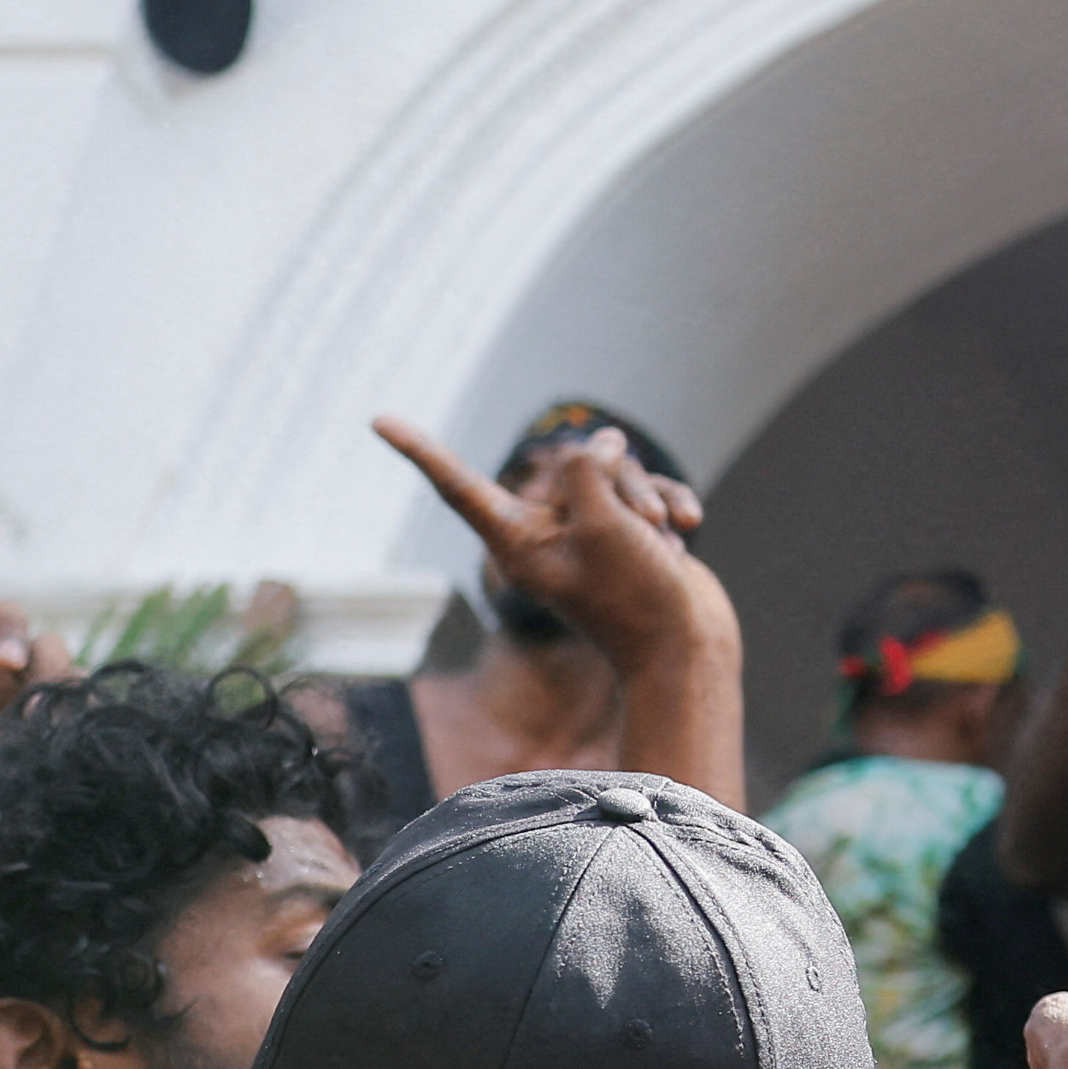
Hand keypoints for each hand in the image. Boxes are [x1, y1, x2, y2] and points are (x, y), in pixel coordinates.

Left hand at [0, 523, 76, 745]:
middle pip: (2, 617)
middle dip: (8, 635)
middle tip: (8, 669)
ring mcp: (26, 683)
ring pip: (44, 643)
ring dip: (39, 672)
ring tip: (31, 721)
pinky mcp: (63, 701)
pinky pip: (72, 674)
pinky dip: (64, 693)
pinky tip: (52, 726)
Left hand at [373, 415, 720, 671]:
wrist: (690, 648)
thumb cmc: (637, 597)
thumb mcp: (606, 523)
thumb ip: (590, 470)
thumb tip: (601, 445)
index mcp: (516, 544)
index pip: (458, 488)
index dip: (420, 452)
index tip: (377, 420)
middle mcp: (546, 536)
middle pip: (571, 467)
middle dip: (617, 481)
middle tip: (642, 522)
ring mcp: (589, 533)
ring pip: (615, 473)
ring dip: (647, 497)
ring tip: (663, 535)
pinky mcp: (628, 532)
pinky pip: (644, 491)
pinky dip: (669, 503)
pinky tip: (687, 528)